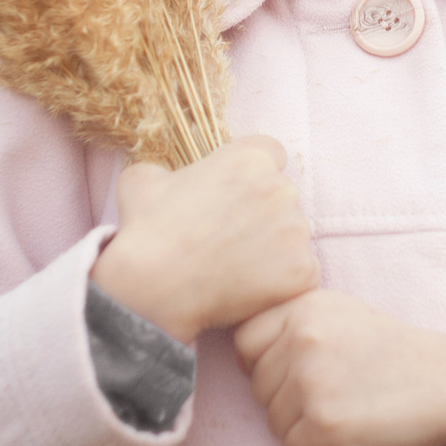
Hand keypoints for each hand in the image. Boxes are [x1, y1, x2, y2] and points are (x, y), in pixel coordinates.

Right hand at [90, 137, 318, 343]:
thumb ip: (167, 170)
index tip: (238, 196)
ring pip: (293, 237)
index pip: (272, 154)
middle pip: (284, 198)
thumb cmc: (147, 231)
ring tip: (234, 269)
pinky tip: (248, 291)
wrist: (154, 288)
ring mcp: (297, 232)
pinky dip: (281, 284)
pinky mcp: (304, 272)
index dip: (254, 176)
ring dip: (273, 250)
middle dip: (263, 215)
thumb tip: (168, 179)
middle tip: (229, 240)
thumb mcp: (142, 179)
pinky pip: (301, 275)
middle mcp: (282, 189)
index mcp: (250, 159)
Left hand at [233, 290, 445, 445]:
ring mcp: (311, 381)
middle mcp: (301, 338)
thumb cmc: (397, 352)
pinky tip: (347, 439)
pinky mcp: (325, 424)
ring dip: (301, 429)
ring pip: (273, 422)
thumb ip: (295, 323)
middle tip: (332, 399)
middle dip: (285, 401)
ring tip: (345, 415)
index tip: (296, 374)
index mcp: (304, 307)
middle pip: (257, 386)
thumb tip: (244, 352)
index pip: (245, 342)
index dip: (265, 365)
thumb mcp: (343, 314)